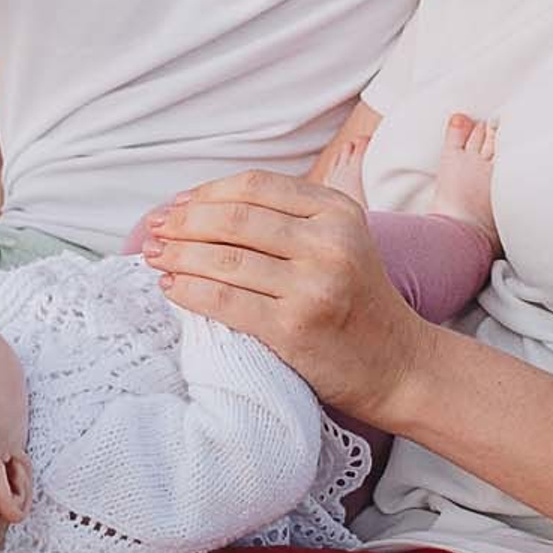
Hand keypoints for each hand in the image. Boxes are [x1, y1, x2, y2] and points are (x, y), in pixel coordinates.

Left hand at [139, 170, 433, 425]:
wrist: (400, 366)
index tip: (175, 204)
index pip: (254, 186)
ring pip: (224, 259)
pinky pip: (224, 300)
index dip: (206, 192)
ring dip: (177, 255)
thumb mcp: (340, 239)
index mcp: (338, 211)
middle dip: (183, 221)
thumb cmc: (356, 301)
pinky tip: (170, 287)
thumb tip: (198, 202)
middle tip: (153, 229)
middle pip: (234, 218)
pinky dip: (188, 291)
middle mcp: (329, 243)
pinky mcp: (294, 328)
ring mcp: (313, 286)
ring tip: (153, 256)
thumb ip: (288, 215)